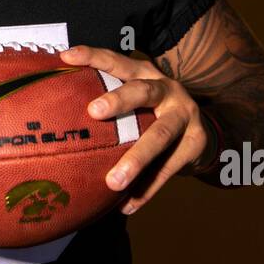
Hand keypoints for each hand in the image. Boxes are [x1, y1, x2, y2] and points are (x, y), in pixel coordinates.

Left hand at [59, 44, 208, 215]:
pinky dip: (147, 190)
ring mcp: (185, 116)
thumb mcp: (138, 101)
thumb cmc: (153, 114)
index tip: (66, 57)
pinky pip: (168, 170)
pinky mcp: (196, 143)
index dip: (94, 56)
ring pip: (160, 135)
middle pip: (143, 91)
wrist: (205, 133)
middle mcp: (167, 90)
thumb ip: (110, 104)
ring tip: (113, 182)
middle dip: (119, 100)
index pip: (118, 62)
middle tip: (93, 111)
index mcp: (146, 74)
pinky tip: (127, 206)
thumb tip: (58, 120)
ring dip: (136, 159)